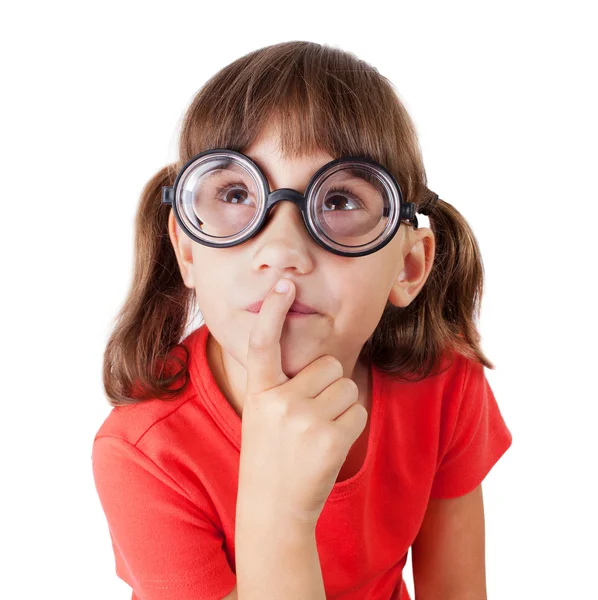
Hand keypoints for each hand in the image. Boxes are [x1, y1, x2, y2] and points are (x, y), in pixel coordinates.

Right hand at [236, 278, 368, 528]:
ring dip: (340, 406)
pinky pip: (357, 411)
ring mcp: (304, 420)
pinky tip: (329, 445)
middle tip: (308, 417)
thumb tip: (318, 362)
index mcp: (259, 392)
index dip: (274, 312)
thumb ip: (280, 386)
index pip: (264, 343)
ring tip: (317, 433)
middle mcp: (279, 401)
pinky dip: (350, 425)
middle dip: (326, 387)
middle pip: (327, 367)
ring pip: (346, 387)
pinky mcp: (329, 438)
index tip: (284, 285)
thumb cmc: (270, 458)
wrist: (273, 510)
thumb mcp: (261, 416)